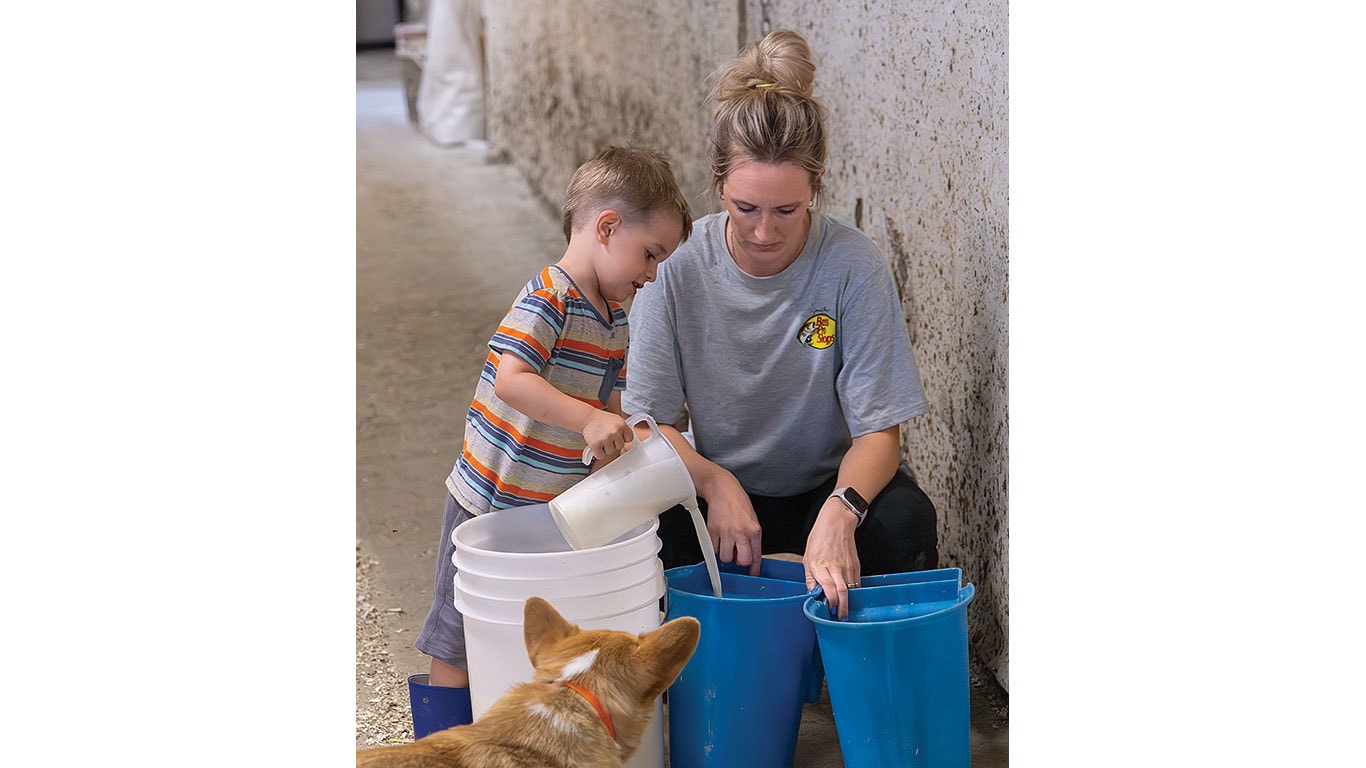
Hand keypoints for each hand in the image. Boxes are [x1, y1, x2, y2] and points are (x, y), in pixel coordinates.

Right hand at [580, 411, 633, 463]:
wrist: (587, 418)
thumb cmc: (601, 419)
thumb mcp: (616, 419)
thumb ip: (623, 429)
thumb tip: (628, 439)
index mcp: (621, 425)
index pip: (629, 438)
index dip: (623, 438)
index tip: (618, 436)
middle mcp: (615, 431)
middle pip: (620, 446)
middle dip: (614, 443)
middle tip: (607, 436)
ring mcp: (605, 438)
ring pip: (610, 452)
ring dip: (605, 448)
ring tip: (601, 439)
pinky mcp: (596, 444)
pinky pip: (600, 456)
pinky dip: (598, 453)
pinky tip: (597, 445)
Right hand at [700, 476, 762, 575]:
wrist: (722, 488)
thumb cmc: (738, 502)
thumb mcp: (752, 519)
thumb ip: (752, 538)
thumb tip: (749, 555)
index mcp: (754, 530)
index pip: (756, 556)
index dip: (754, 568)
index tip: (752, 574)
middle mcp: (741, 532)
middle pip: (741, 561)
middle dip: (738, 561)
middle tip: (736, 554)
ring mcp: (726, 532)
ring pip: (724, 557)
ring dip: (725, 554)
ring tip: (726, 543)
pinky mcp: (712, 531)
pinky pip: (713, 549)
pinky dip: (715, 547)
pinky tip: (719, 537)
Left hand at [803, 499, 861, 619]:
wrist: (837, 521)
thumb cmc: (820, 537)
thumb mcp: (807, 556)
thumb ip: (810, 577)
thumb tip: (812, 593)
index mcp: (820, 565)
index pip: (828, 588)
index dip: (830, 602)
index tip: (830, 611)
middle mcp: (835, 567)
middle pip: (842, 592)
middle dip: (842, 608)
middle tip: (840, 619)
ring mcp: (847, 566)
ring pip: (851, 589)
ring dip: (848, 603)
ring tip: (845, 613)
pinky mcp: (856, 565)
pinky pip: (856, 583)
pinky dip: (854, 593)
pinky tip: (850, 599)